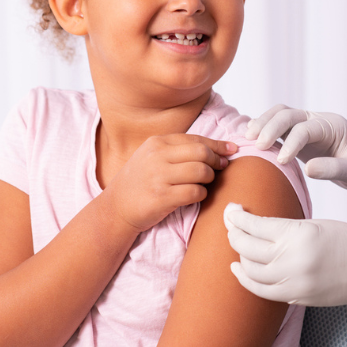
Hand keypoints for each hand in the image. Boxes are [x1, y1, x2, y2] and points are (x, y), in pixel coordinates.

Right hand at [105, 134, 236, 232]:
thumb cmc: (140, 181)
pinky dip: (201, 194)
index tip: (231, 150)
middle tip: (221, 167)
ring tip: (205, 182)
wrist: (116, 208)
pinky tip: (196, 195)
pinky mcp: (162, 198)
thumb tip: (215, 149)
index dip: (217, 145)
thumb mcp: (152, 156)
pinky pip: (194, 192)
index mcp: (157, 143)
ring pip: (201, 171)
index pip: (195, 139)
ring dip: (209, 178)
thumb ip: (178, 150)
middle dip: (216, 160)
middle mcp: (157, 156)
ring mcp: (159, 177)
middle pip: (201, 152)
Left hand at [225, 205, 346, 306]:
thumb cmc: (346, 237)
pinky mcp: (298, 299)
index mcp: (298, 234)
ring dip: (238, 254)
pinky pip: (263, 291)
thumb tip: (252, 226)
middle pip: (247, 247)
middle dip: (233, 232)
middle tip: (230, 222)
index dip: (237, 216)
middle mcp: (293, 261)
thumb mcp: (313, 223)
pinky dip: (247, 279)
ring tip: (234, 241)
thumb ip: (283, 228)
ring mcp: (295, 283)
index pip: (255, 225)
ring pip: (251, 271)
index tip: (231, 209)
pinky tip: (239, 268)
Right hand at [246, 105, 346, 189]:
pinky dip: (264, 129)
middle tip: (256, 146)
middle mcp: (317, 120)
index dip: (291, 142)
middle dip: (270, 127)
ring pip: (279, 114)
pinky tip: (251, 140)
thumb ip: (334, 169)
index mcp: (332, 125)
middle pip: (287, 113)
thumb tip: (308, 169)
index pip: (305, 128)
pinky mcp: (299, 135)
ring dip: (262, 123)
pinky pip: (278, 126)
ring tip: (247, 138)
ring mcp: (307, 125)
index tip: (281, 161)